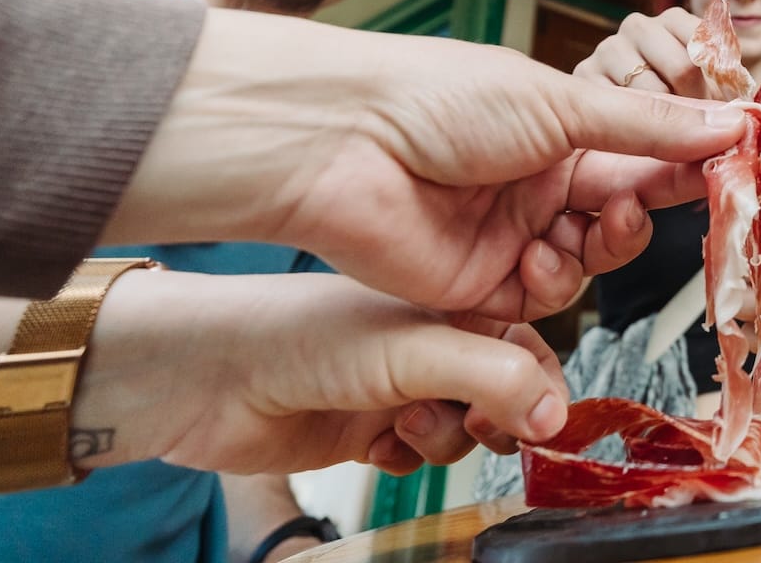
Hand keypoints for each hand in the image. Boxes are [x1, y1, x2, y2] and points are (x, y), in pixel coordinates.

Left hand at [68, 271, 568, 478]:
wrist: (205, 379)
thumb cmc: (298, 335)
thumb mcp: (412, 350)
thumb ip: (493, 378)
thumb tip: (556, 415)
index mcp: (450, 301)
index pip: (526, 343)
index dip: (539, 383)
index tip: (542, 416)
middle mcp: (430, 340)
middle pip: (502, 393)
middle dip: (495, 418)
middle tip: (477, 424)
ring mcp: (399, 384)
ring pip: (462, 430)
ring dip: (444, 439)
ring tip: (403, 424)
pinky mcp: (367, 426)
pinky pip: (417, 454)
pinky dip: (406, 459)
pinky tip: (376, 447)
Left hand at [110, 10, 750, 322]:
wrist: (343, 148)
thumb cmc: (439, 100)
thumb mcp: (559, 103)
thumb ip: (647, 127)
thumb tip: (730, 123)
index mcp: (557, 127)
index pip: (644, 149)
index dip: (691, 160)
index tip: (742, 165)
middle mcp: (538, 182)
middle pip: (627, 209)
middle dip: (656, 204)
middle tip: (696, 197)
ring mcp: (512, 236)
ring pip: (594, 258)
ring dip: (609, 241)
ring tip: (601, 216)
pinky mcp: (484, 288)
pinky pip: (548, 297)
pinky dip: (556, 278)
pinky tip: (540, 254)